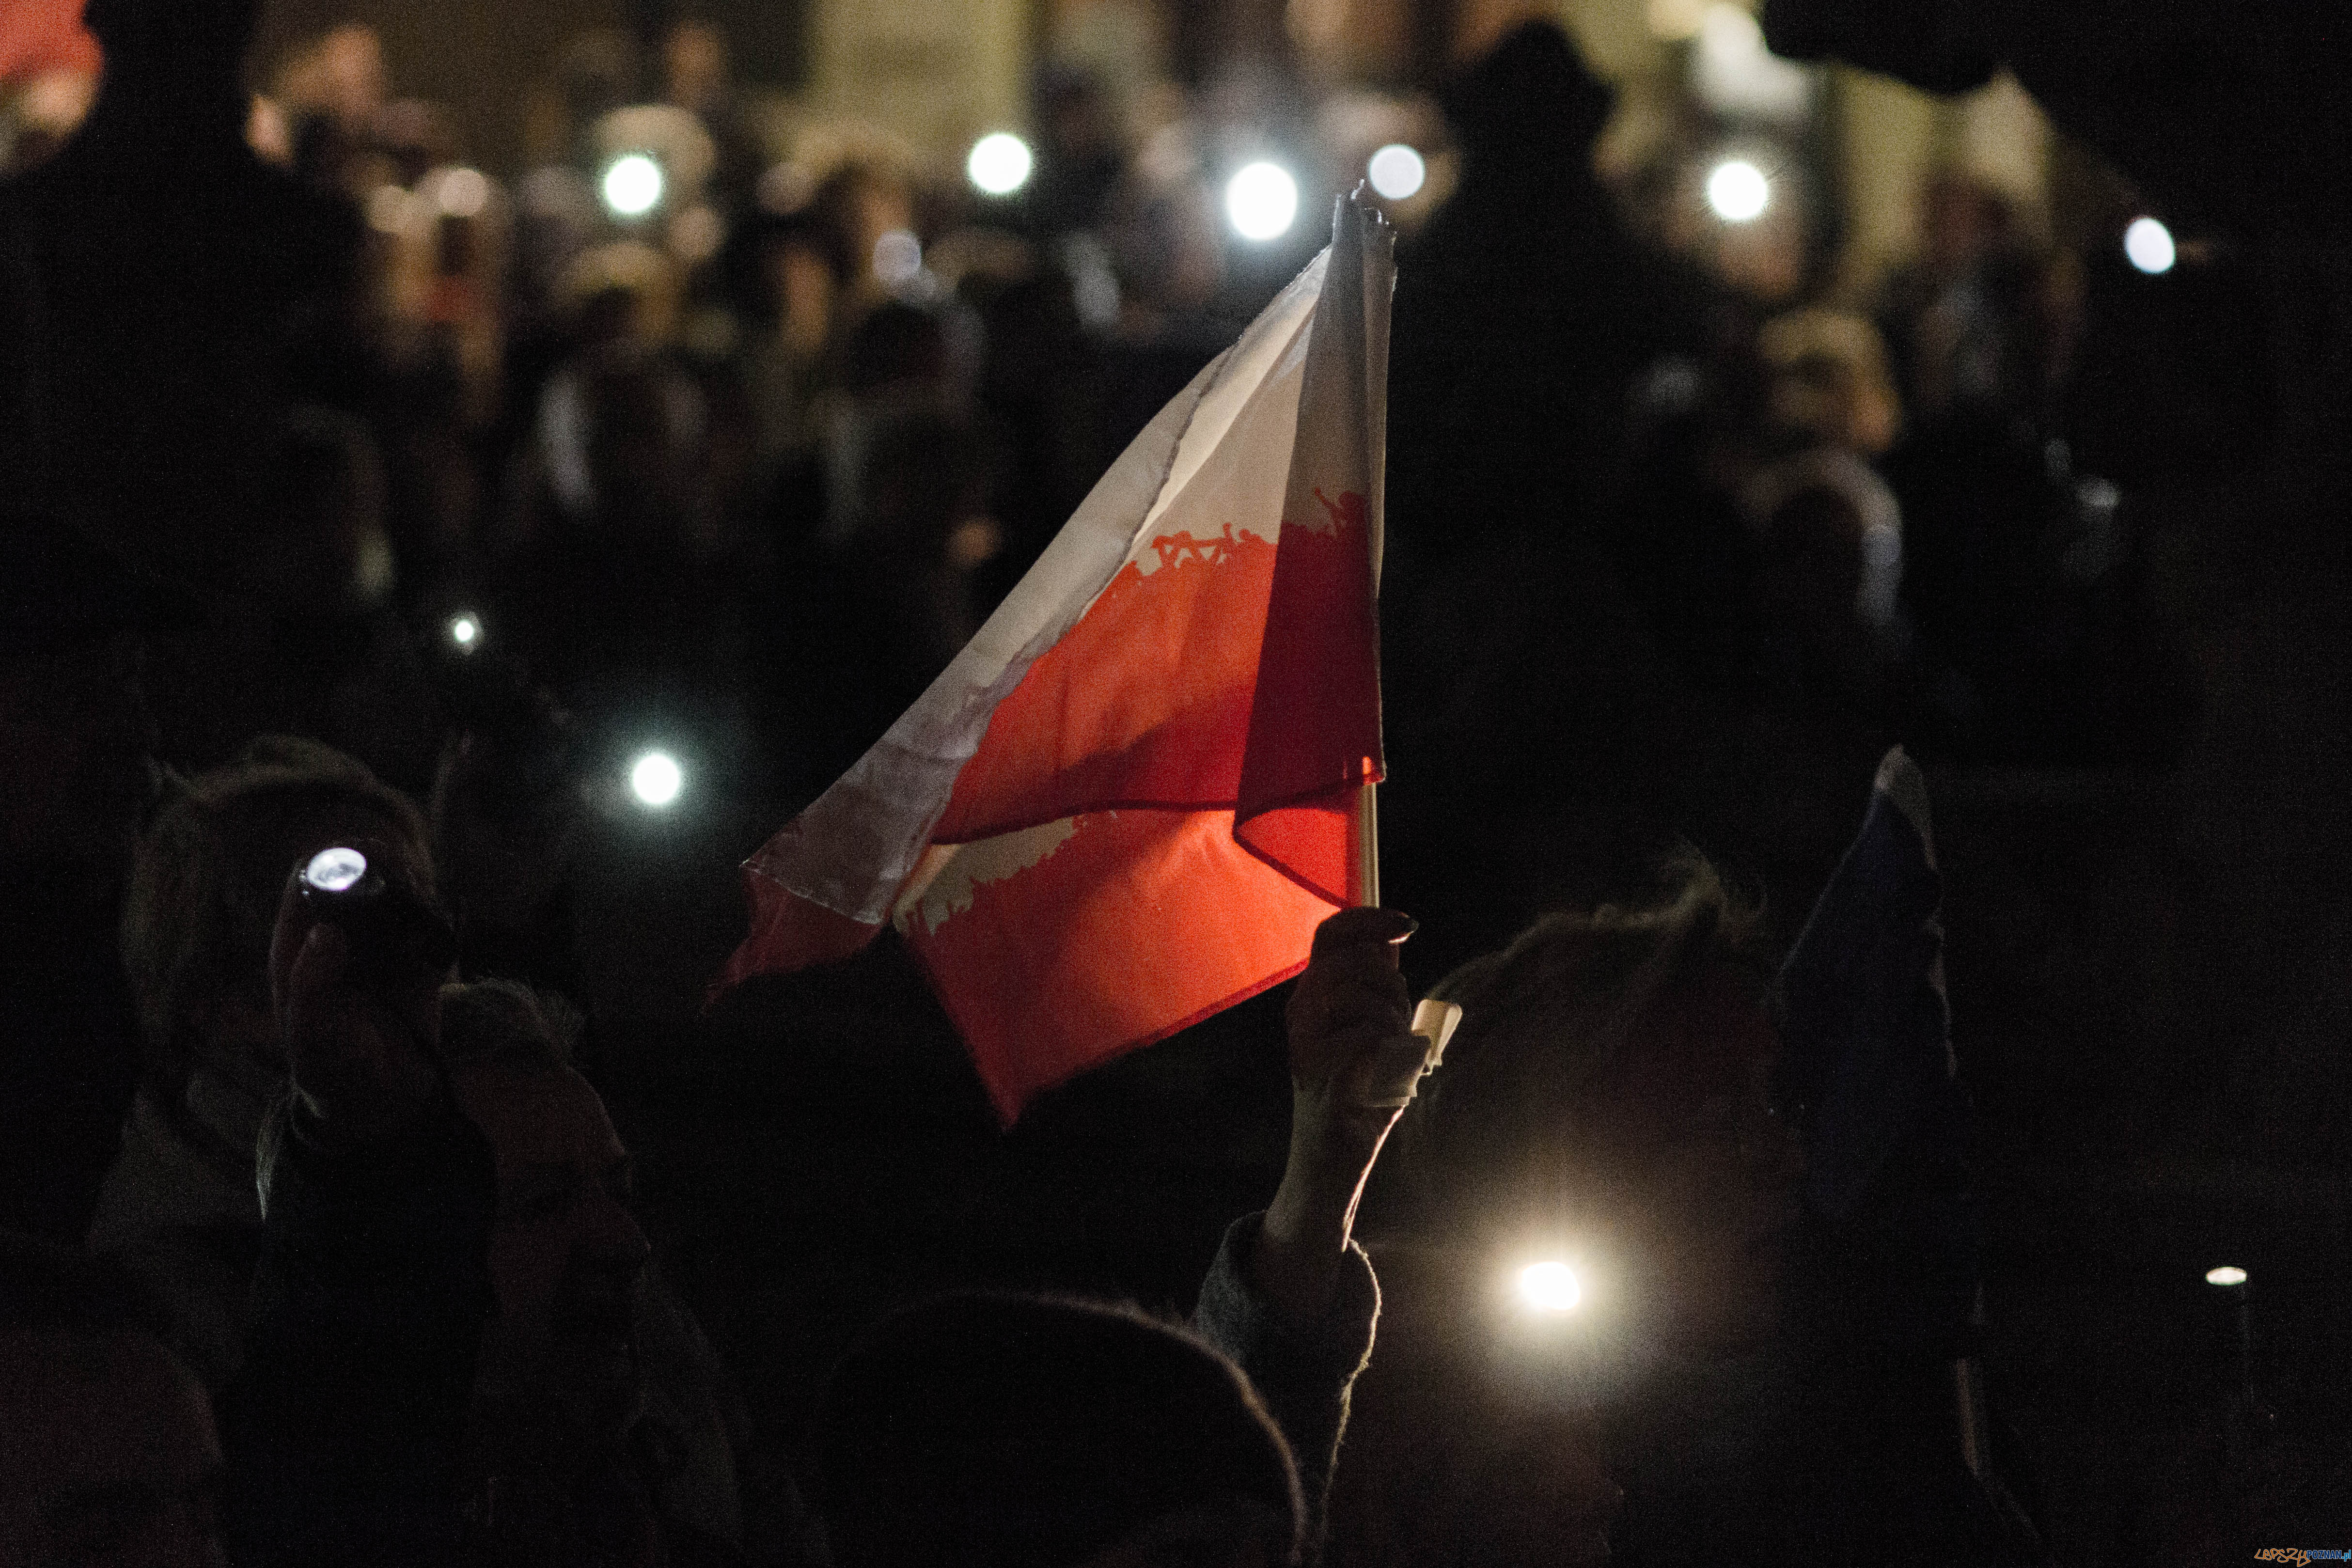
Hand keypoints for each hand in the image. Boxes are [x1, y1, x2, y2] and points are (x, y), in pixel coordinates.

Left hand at [269, 850, 445, 1143]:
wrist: (382, 1100)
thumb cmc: (333, 1070)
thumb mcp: (313, 1035)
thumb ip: (313, 986)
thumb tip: (326, 934)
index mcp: (300, 946)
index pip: (305, 880)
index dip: (326, 862)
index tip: (355, 861)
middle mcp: (340, 935)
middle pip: (356, 871)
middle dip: (378, 862)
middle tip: (400, 872)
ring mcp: (380, 945)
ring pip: (396, 889)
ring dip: (412, 883)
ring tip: (421, 899)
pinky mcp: (419, 959)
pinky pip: (430, 919)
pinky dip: (438, 911)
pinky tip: (438, 926)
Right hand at [1256, 907, 1436, 1325]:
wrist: (1331, 1161)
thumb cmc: (1358, 1094)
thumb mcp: (1368, 1031)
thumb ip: (1374, 989)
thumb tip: (1389, 945)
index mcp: (1310, 995)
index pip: (1332, 933)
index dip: (1371, 919)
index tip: (1407, 927)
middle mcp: (1300, 1013)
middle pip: (1357, 963)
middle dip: (1394, 986)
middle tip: (1399, 1022)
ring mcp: (1304, 1045)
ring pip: (1366, 1001)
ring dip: (1394, 1024)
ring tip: (1393, 1055)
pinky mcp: (1318, 1077)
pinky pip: (1367, 1041)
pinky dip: (1391, 1055)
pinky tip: (1389, 1076)